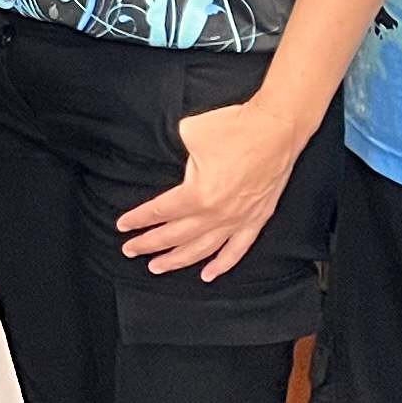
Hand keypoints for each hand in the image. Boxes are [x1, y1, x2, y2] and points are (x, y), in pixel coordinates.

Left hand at [116, 99, 307, 278]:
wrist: (277, 128)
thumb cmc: (236, 128)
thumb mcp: (191, 133)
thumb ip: (176, 150)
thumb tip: (173, 154)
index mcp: (197, 194)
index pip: (159, 212)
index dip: (138, 219)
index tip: (124, 226)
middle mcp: (217, 214)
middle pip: (176, 236)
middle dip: (149, 245)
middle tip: (131, 250)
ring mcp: (238, 219)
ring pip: (202, 250)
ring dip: (178, 260)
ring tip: (158, 266)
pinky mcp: (257, 219)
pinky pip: (237, 250)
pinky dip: (222, 265)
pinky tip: (208, 274)